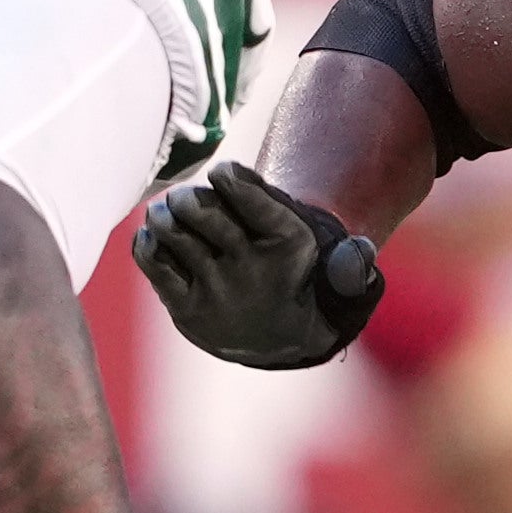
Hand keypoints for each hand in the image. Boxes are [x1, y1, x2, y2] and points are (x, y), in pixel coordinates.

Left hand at [130, 162, 384, 368]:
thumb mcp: (335, 261)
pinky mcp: (187, 309)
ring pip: (172, 230)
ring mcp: (216, 290)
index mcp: (288, 243)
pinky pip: (154, 261)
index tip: (224, 175)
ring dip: (164, 213)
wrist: (283, 337)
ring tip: (170, 212)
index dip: (227, 175)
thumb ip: (349, 252)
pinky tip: (158, 235)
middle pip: (198, 208)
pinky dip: (149, 240)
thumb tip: (362, 255)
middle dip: (189, 195)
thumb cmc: (298, 273)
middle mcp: (251, 268)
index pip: (242, 191)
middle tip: (189, 198)